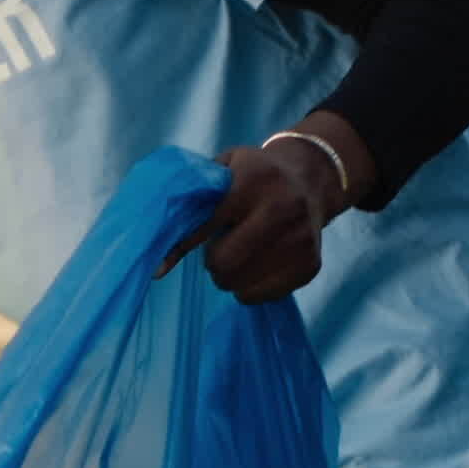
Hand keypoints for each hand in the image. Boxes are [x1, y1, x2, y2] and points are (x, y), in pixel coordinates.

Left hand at [167, 138, 348, 303]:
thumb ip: (190, 205)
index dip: (181, 247)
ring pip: (241, 285)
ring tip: (240, 255)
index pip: (206, 226)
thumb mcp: (222, 171)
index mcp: (254, 181)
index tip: (159, 267)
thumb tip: (158, 266)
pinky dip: (251, 288)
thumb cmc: (252, 177)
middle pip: (224, 263)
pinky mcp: (311, 264)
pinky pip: (262, 295)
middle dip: (212, 262)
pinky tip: (257, 266)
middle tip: (218, 251)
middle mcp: (283, 208)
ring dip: (231, 277)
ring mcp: (301, 238)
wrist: (311, 180)